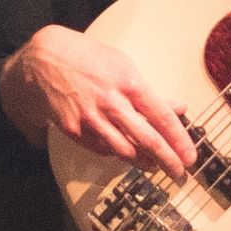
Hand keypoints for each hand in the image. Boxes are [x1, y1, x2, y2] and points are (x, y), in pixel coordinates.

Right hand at [1, 25, 196, 180]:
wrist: (41, 61)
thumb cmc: (85, 58)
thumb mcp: (123, 66)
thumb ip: (150, 92)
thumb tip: (178, 107)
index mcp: (128, 82)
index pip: (162, 117)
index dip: (179, 140)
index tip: (190, 155)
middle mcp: (111, 103)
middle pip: (147, 139)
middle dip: (167, 159)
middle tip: (179, 171)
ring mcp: (91, 118)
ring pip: (124, 150)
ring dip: (143, 161)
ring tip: (156, 165)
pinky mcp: (74, 130)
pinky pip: (102, 149)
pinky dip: (117, 153)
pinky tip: (127, 154)